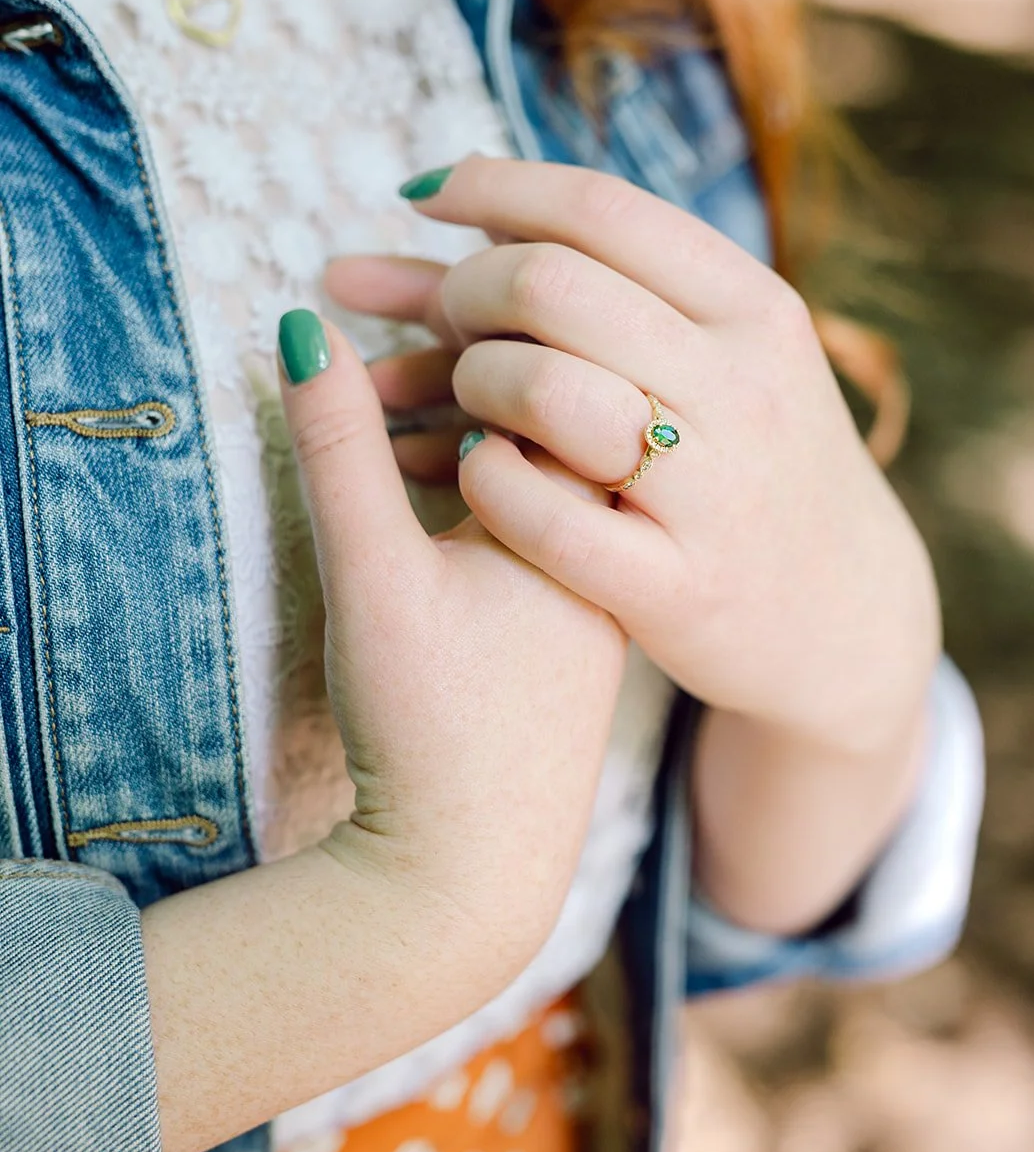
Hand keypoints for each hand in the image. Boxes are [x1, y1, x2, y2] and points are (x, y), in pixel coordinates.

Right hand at [277, 311, 627, 973]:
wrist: (469, 875)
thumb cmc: (429, 730)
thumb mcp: (369, 575)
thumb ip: (336, 452)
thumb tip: (304, 328)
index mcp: (587, 513)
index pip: (547, 363)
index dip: (468, 308)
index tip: (391, 277)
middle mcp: (611, 538)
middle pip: (541, 398)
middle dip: (458, 344)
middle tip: (373, 291)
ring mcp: (590, 576)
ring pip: (530, 457)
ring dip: (455, 415)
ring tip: (373, 376)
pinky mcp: (562, 616)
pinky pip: (524, 511)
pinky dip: (469, 476)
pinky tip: (403, 463)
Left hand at [327, 156, 939, 755]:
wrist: (844, 612)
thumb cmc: (754, 461)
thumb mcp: (731, 356)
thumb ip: (620, 282)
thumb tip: (470, 193)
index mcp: (756, 309)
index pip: (602, 209)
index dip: (493, 187)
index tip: (427, 194)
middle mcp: (742, 388)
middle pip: (550, 286)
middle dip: (464, 290)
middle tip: (446, 318)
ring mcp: (714, 492)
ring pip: (541, 389)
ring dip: (468, 380)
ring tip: (468, 397)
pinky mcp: (677, 589)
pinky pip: (541, 516)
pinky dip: (483, 480)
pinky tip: (473, 468)